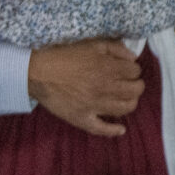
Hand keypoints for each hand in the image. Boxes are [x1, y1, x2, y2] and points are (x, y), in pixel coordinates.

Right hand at [27, 38, 143, 137]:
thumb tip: (133, 58)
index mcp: (108, 68)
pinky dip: (113, 130)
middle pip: (135, 90)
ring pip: (124, 108)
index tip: (127, 69)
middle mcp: (105, 88)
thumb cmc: (65, 55)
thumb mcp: (92, 44)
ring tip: (125, 99)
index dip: (133, 69)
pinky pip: (101, 129)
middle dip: (136, 85)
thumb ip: (115, 48)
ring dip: (130, 102)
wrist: (38, 72)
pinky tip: (120, 129)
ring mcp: (94, 106)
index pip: (135, 71)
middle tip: (130, 83)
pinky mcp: (82, 119)